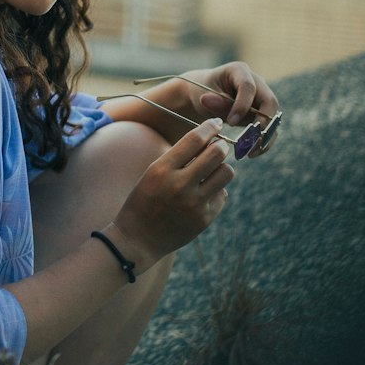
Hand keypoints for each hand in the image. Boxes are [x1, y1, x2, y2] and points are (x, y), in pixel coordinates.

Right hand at [109, 118, 233, 271]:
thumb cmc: (143, 201)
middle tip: (218, 146)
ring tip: (212, 170)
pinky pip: (222, 195)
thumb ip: (178, 158)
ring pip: (226, 173)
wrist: (137, 240)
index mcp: (161, 170)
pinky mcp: (204, 219)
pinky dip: (216, 190)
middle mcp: (179, 186)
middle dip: (221, 145)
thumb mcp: (152, 173)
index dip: (210, 127)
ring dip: (222, 167)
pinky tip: (202, 194)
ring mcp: (194, 204)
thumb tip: (209, 140)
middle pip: (217, 154)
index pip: (194, 139)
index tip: (216, 123)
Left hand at [184, 63, 279, 154]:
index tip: (231, 122)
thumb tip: (207, 99)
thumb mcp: (204, 95)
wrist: (204, 97)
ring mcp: (262, 98)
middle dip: (261, 123)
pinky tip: (253, 153)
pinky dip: (264, 141)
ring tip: (251, 152)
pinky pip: (270, 128)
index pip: (248, 87)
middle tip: (249, 141)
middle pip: (269, 102)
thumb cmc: (203, 92)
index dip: (242, 105)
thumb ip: (213, 101)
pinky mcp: (263, 114)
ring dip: (265, 136)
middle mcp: (257, 83)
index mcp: (240, 71)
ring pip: (273, 118)